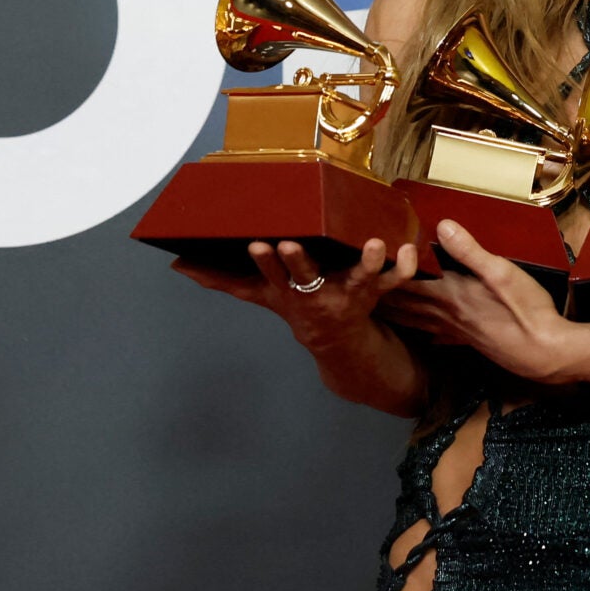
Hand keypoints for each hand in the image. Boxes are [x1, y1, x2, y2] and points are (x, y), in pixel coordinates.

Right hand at [172, 237, 420, 356]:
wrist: (339, 346)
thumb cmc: (296, 306)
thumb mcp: (260, 294)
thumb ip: (222, 279)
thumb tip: (179, 266)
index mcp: (288, 289)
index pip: (271, 275)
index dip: (265, 262)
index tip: (257, 245)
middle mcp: (316, 292)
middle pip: (306, 275)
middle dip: (297, 262)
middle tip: (290, 244)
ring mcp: (347, 293)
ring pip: (357, 278)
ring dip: (366, 263)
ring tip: (373, 245)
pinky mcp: (375, 292)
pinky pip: (394, 281)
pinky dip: (404, 268)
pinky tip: (410, 250)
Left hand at [382, 220, 583, 384]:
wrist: (545, 354)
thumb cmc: (526, 311)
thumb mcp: (501, 273)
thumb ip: (469, 251)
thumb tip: (441, 224)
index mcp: (450, 294)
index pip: (407, 280)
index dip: (384, 270)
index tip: (362, 259)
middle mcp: (447, 314)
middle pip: (405, 303)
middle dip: (379, 293)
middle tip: (354, 286)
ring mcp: (457, 331)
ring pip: (416, 321)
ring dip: (394, 314)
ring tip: (373, 309)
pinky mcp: (469, 342)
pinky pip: (437, 337)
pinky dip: (424, 333)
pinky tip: (424, 335)